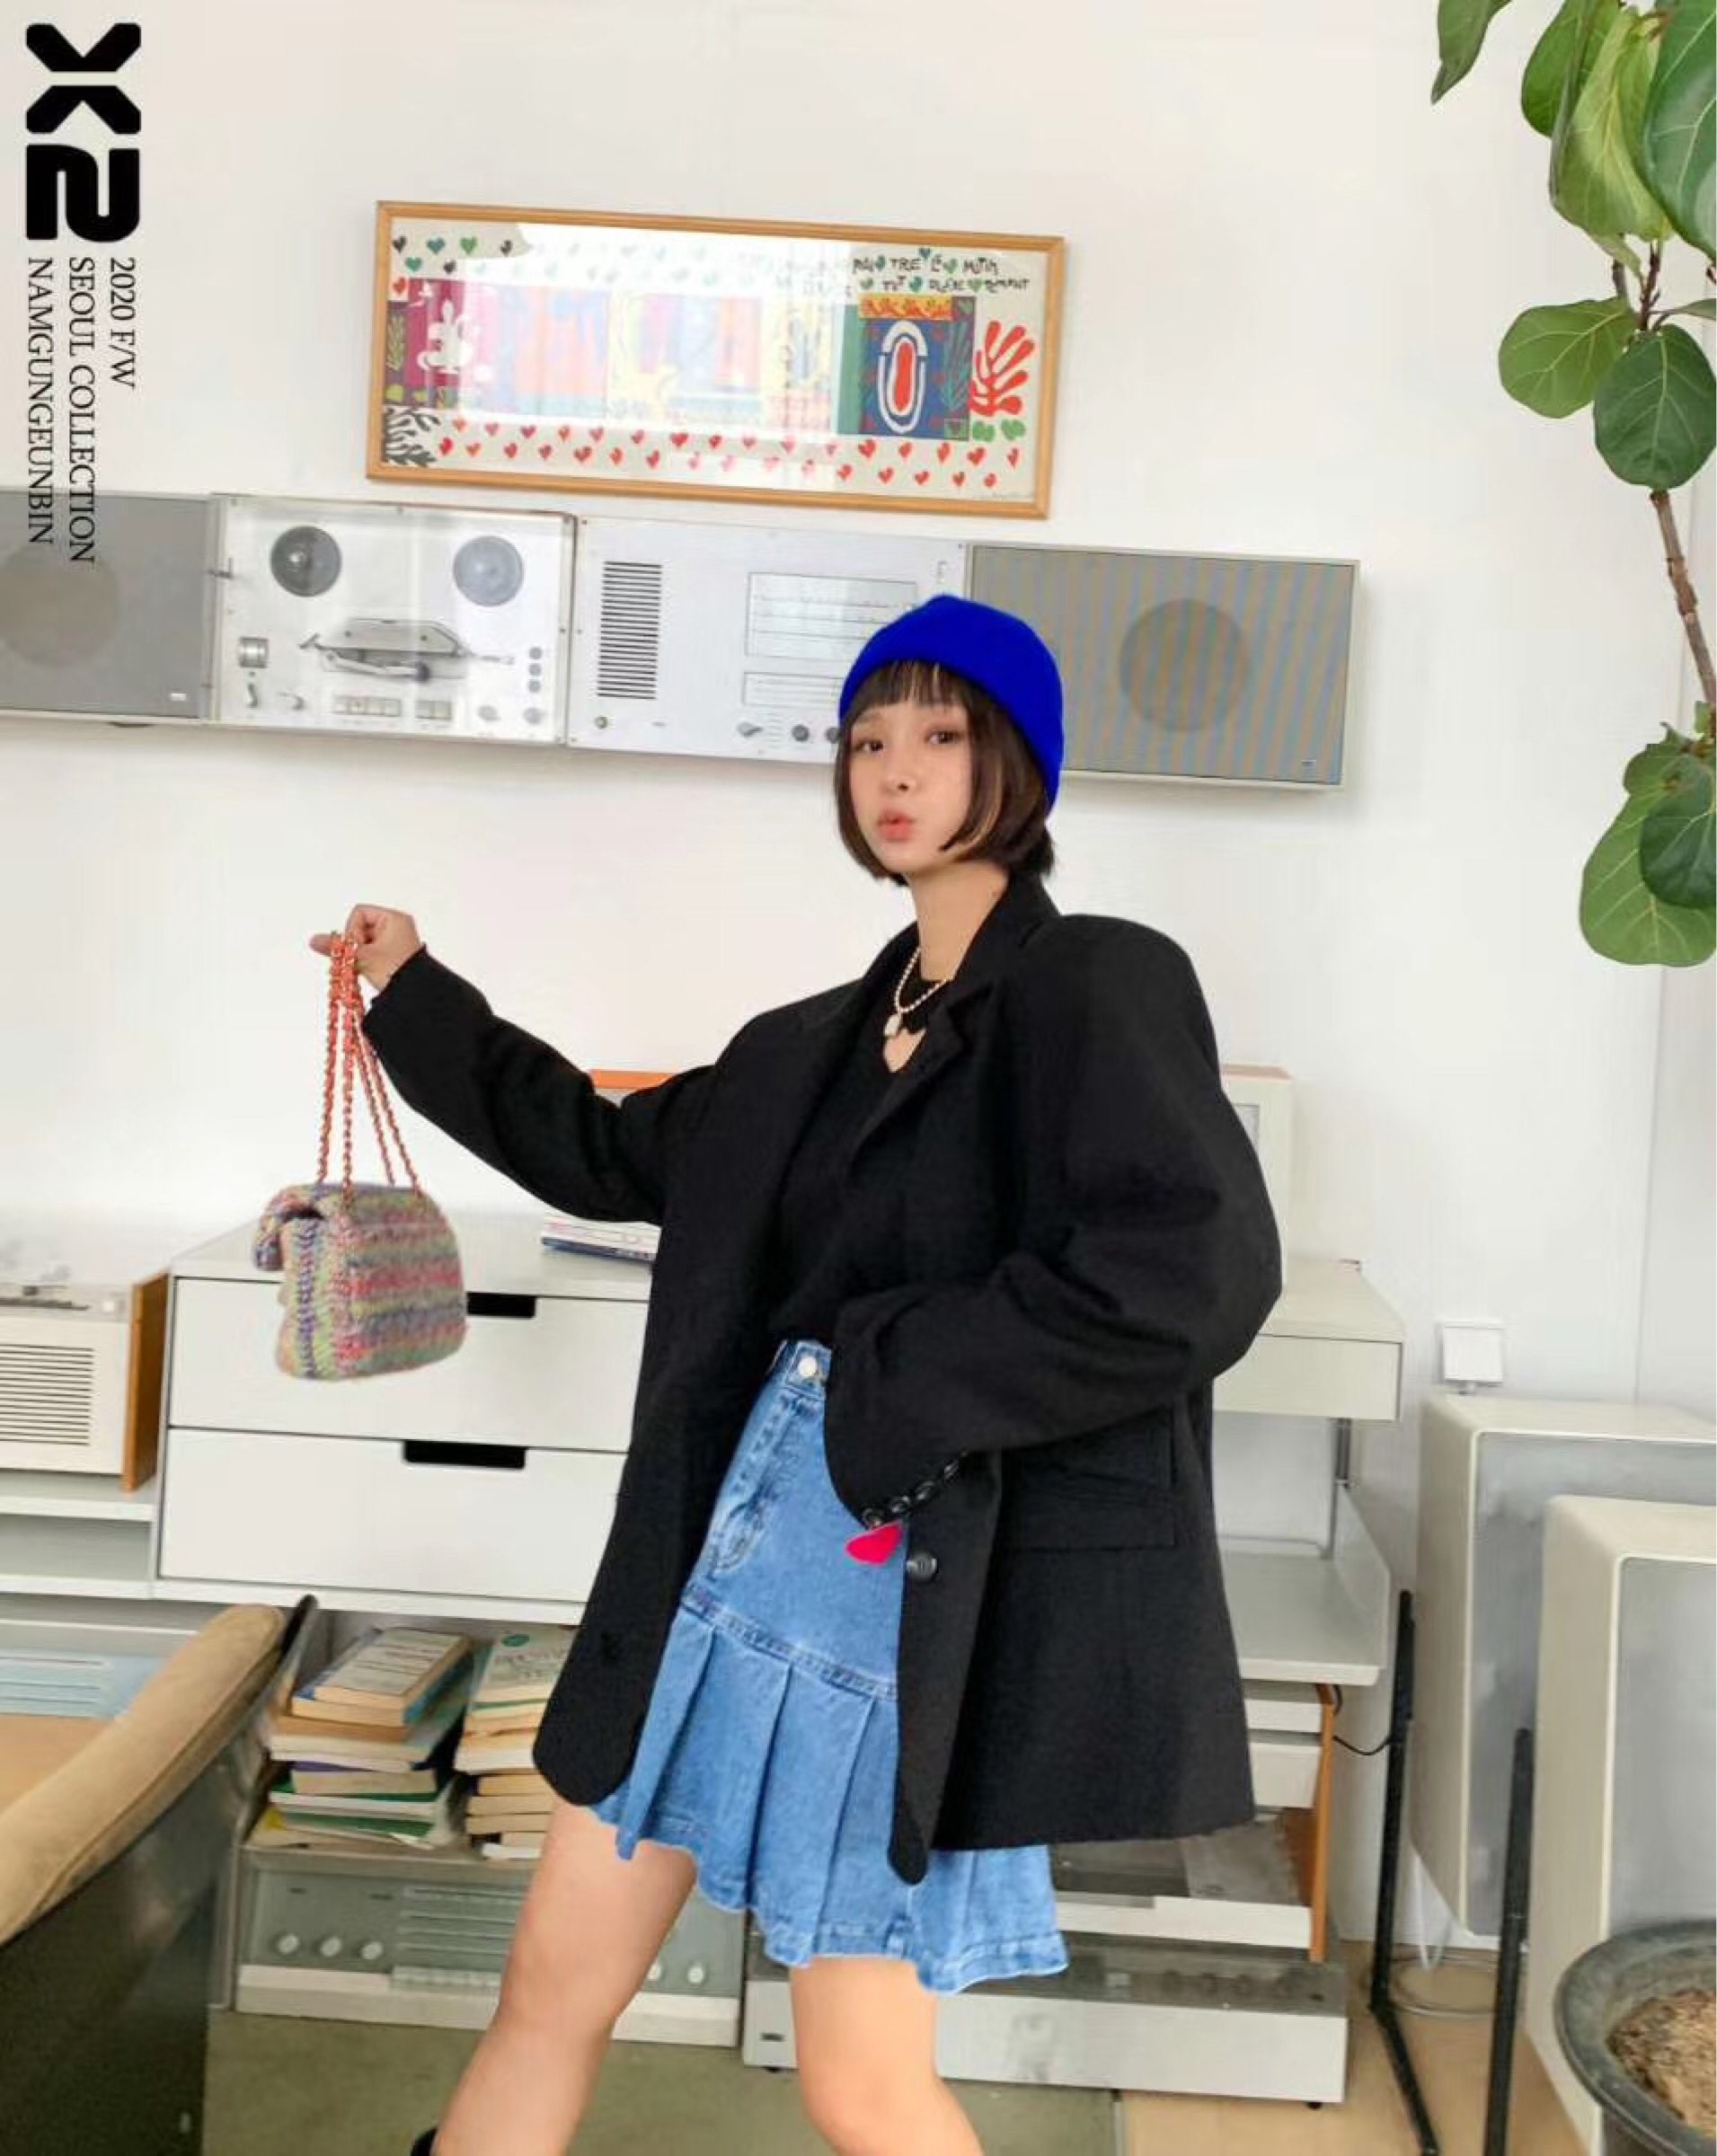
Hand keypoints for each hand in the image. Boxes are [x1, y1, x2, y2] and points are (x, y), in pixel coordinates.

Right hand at [308, 905, 423, 993]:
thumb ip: (336, 948)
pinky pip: (370, 952)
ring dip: (358, 954)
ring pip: (363, 942)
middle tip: (359, 959)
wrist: (416, 997)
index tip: (359, 947)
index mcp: (394, 918)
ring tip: (365, 967)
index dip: (352, 929)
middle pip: (360, 927)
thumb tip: (312, 940)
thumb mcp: (363, 958)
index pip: (359, 912)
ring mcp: (395, 941)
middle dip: (354, 945)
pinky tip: (367, 971)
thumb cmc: (395, 972)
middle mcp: (396, 926)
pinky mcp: (392, 955)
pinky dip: (364, 961)